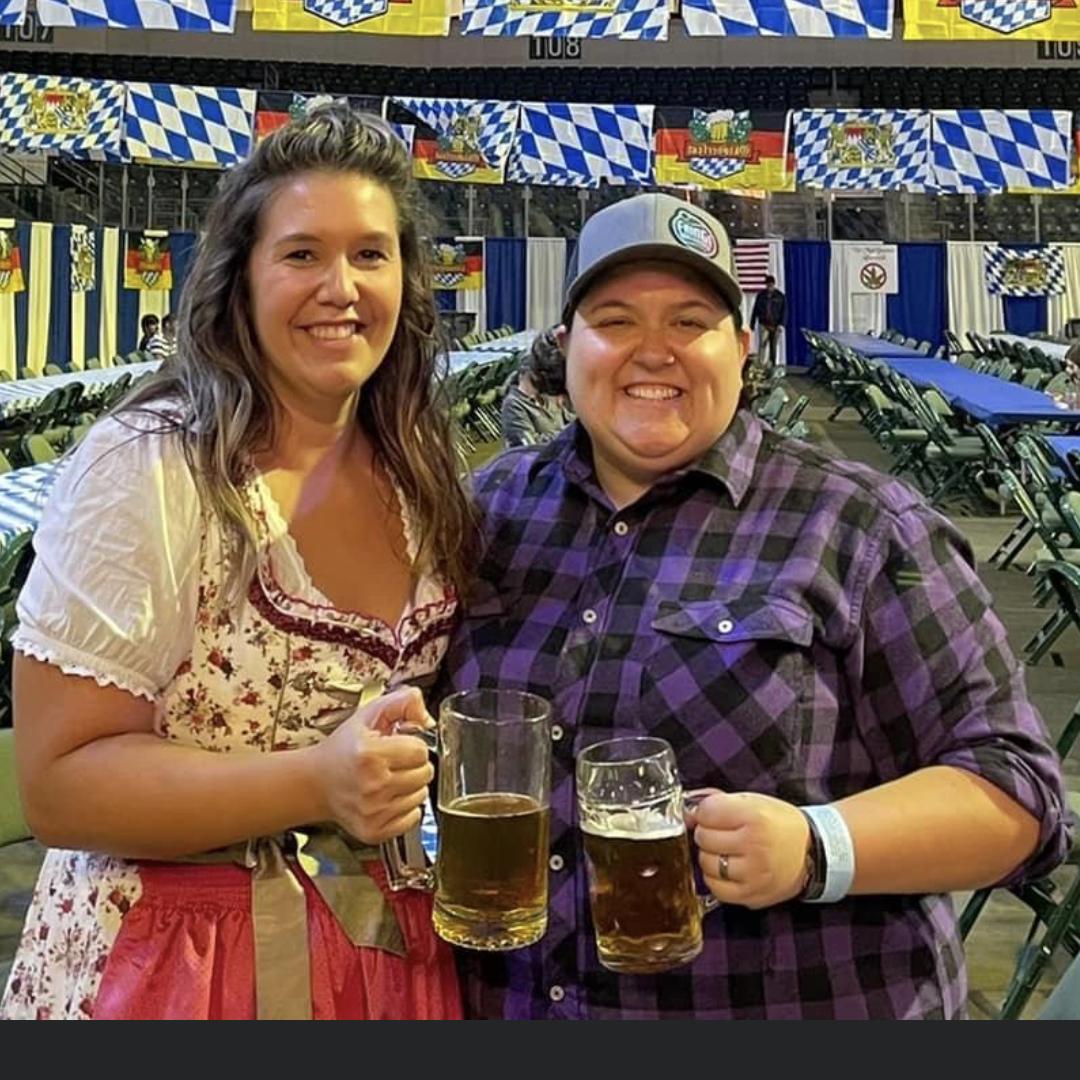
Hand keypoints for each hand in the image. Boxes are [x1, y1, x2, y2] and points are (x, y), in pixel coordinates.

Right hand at [312, 686, 434, 844]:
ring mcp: (373, 812)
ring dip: (410, 786)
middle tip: (394, 762)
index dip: (413, 745)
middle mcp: (372, 785)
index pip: (421, 751)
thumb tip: (426, 716)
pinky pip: (413, 817)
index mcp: (370, 754)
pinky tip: (387, 797)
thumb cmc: (343, 750)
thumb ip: (402, 703)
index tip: (399, 746)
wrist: (316, 783)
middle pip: (425, 774)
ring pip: (421, 796)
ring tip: (389, 779)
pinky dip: (405, 807)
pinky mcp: (374, 831)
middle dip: (414, 765)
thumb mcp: (368, 715)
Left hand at [689, 791, 810, 909]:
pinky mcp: (752, 894)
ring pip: (706, 863)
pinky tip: (728, 870)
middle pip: (703, 837)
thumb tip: (688, 812)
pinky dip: (716, 879)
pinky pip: (716, 888)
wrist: (812, 853)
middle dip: (708, 833)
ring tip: (727, 851)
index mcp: (755, 816)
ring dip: (710, 856)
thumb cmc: (780, 825)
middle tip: (723, 833)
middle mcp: (754, 845)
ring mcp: (753, 873)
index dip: (706, 812)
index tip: (715, 815)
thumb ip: (717, 802)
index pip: (706, 812)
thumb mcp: (753, 802)